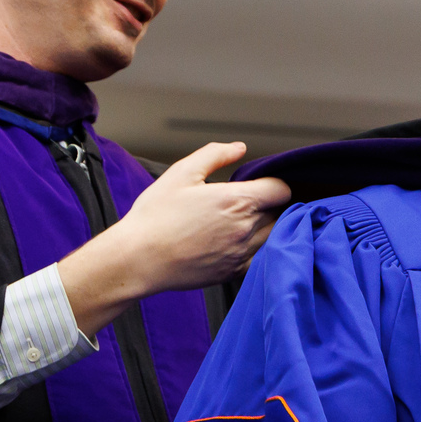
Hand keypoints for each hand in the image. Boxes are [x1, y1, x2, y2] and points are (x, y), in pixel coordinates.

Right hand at [57, 142, 290, 332]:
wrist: (139, 258)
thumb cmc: (156, 216)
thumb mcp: (181, 173)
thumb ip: (215, 155)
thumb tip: (239, 148)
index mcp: (237, 200)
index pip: (281, 190)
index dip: (274, 184)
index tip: (261, 185)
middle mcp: (246, 228)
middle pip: (281, 213)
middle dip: (271, 205)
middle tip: (251, 201)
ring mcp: (242, 253)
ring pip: (275, 237)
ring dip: (268, 227)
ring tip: (244, 222)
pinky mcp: (234, 273)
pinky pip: (261, 259)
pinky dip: (258, 250)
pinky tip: (238, 243)